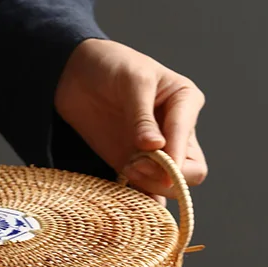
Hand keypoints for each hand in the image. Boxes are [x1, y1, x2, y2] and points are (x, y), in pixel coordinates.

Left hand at [54, 39, 206, 203]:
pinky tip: (128, 201)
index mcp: (185, 104)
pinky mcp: (133, 164)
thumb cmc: (110, 65)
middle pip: (191, 173)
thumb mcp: (131, 80)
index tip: (148, 156)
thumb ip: (142, 116)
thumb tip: (156, 146)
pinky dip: (139, 201)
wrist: (76, 73)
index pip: (191, 144)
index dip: (174, 159)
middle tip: (135, 166)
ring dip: (149, 186)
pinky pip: (145, 192)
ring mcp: (155, 152)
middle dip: (165, 177)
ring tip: (126, 169)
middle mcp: (176, 132)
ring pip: (169, 186)